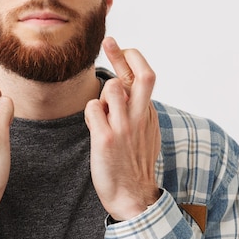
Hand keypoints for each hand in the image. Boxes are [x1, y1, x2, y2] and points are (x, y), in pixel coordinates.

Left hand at [84, 36, 160, 220]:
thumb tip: (124, 87)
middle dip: (122, 54)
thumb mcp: (144, 132)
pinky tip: (93, 126)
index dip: (132, 58)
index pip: (145, 76)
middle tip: (109, 42)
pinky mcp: (107, 139)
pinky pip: (92, 109)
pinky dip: (90, 112)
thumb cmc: (134, 163)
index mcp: (149, 113)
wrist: (132, 196)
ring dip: (101, 94)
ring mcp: (124, 127)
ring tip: (101, 113)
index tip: (120, 48)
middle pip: (141, 75)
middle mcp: (140, 116)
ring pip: (110, 87)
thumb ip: (137, 109)